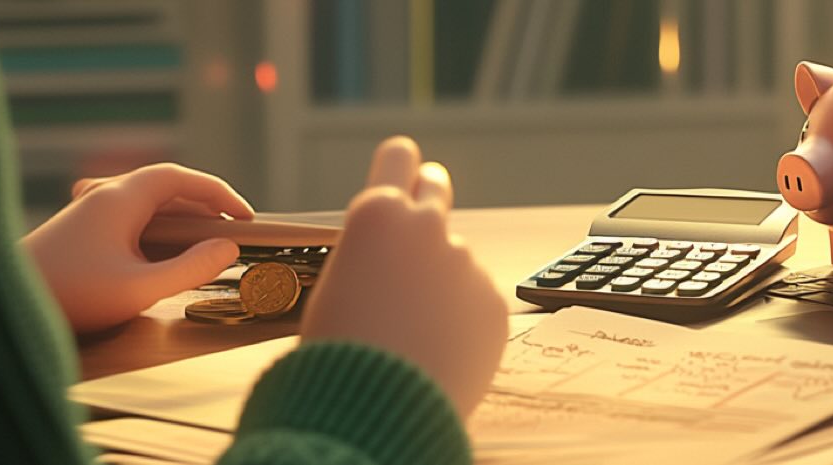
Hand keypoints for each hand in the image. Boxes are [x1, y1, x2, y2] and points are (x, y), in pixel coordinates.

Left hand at [22, 163, 255, 333]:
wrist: (7, 300)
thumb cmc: (71, 294)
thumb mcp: (141, 289)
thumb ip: (191, 268)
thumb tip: (227, 249)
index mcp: (120, 197)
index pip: (180, 177)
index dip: (218, 193)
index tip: (244, 217)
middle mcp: (103, 195)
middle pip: (163, 187)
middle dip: (201, 207)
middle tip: (228, 232)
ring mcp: (88, 211)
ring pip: (145, 202)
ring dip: (178, 219)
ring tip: (201, 243)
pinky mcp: (79, 229)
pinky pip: (128, 215)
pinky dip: (155, 227)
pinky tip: (158, 251)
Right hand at [299, 136, 508, 418]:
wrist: (378, 402)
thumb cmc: (342, 349)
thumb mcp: (339, 286)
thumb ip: (372, 257)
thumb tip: (393, 261)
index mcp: (378, 215)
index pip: (397, 159)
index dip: (401, 162)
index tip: (409, 161)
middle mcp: (428, 226)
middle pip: (436, 188)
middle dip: (430, 191)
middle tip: (428, 199)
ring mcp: (467, 263)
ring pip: (453, 262)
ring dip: (440, 282)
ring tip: (411, 329)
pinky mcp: (493, 301)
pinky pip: (474, 304)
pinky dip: (461, 320)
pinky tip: (437, 349)